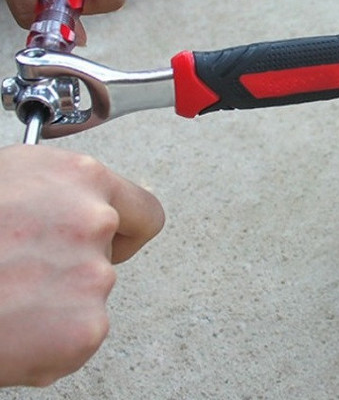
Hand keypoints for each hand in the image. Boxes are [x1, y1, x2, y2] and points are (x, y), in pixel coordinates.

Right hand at [0, 144, 164, 386]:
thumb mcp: (13, 176)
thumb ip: (63, 190)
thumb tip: (85, 201)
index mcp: (83, 178)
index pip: (144, 212)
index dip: (125, 231)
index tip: (112, 244)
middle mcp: (97, 221)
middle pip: (108, 257)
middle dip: (74, 268)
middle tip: (24, 274)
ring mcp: (94, 276)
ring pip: (89, 298)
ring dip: (57, 304)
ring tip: (7, 297)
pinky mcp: (85, 328)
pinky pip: (77, 339)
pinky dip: (48, 343)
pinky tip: (11, 327)